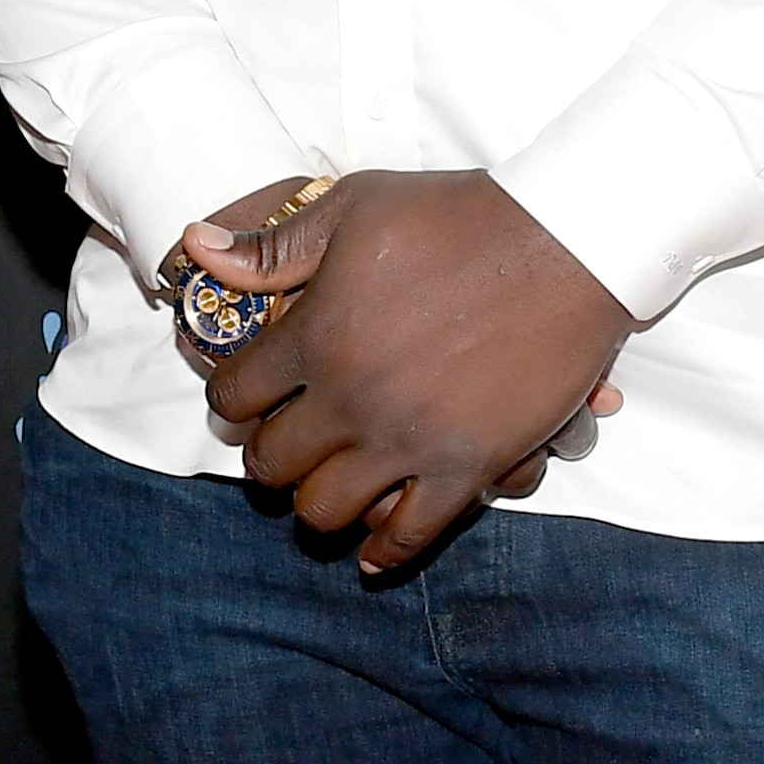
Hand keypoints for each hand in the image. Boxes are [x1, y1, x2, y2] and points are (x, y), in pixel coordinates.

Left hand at [184, 170, 626, 571]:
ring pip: (325, 509)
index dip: (229, 400)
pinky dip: (384, 551)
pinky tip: (370, 554)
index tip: (243, 400)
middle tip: (283, 444)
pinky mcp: (467, 465)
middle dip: (267, 456)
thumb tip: (197, 246)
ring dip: (315, 503)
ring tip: (325, 486)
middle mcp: (351, 398)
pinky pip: (411, 533)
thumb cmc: (458, 217)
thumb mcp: (354, 209)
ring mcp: (408, 439)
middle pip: (273, 462)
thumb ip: (274, 246)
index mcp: (316, 336)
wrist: (566, 243)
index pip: (234, 395)